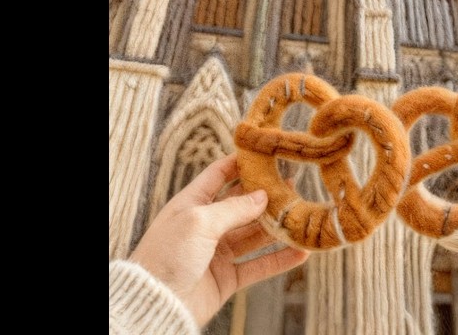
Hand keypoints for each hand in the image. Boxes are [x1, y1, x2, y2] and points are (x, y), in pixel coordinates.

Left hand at [129, 153, 308, 324]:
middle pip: (241, 205)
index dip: (240, 163)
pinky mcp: (226, 279)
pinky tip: (301, 252)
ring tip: (301, 216)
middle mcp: (205, 225)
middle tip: (292, 185)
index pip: (218, 175)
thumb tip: (262, 196)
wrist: (156, 303)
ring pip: (254, 235)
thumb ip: (233, 207)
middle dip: (266, 196)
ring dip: (277, 227)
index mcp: (191, 204)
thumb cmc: (167, 254)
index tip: (264, 154)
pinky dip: (279, 260)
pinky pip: (258, 266)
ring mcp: (216, 252)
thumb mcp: (199, 221)